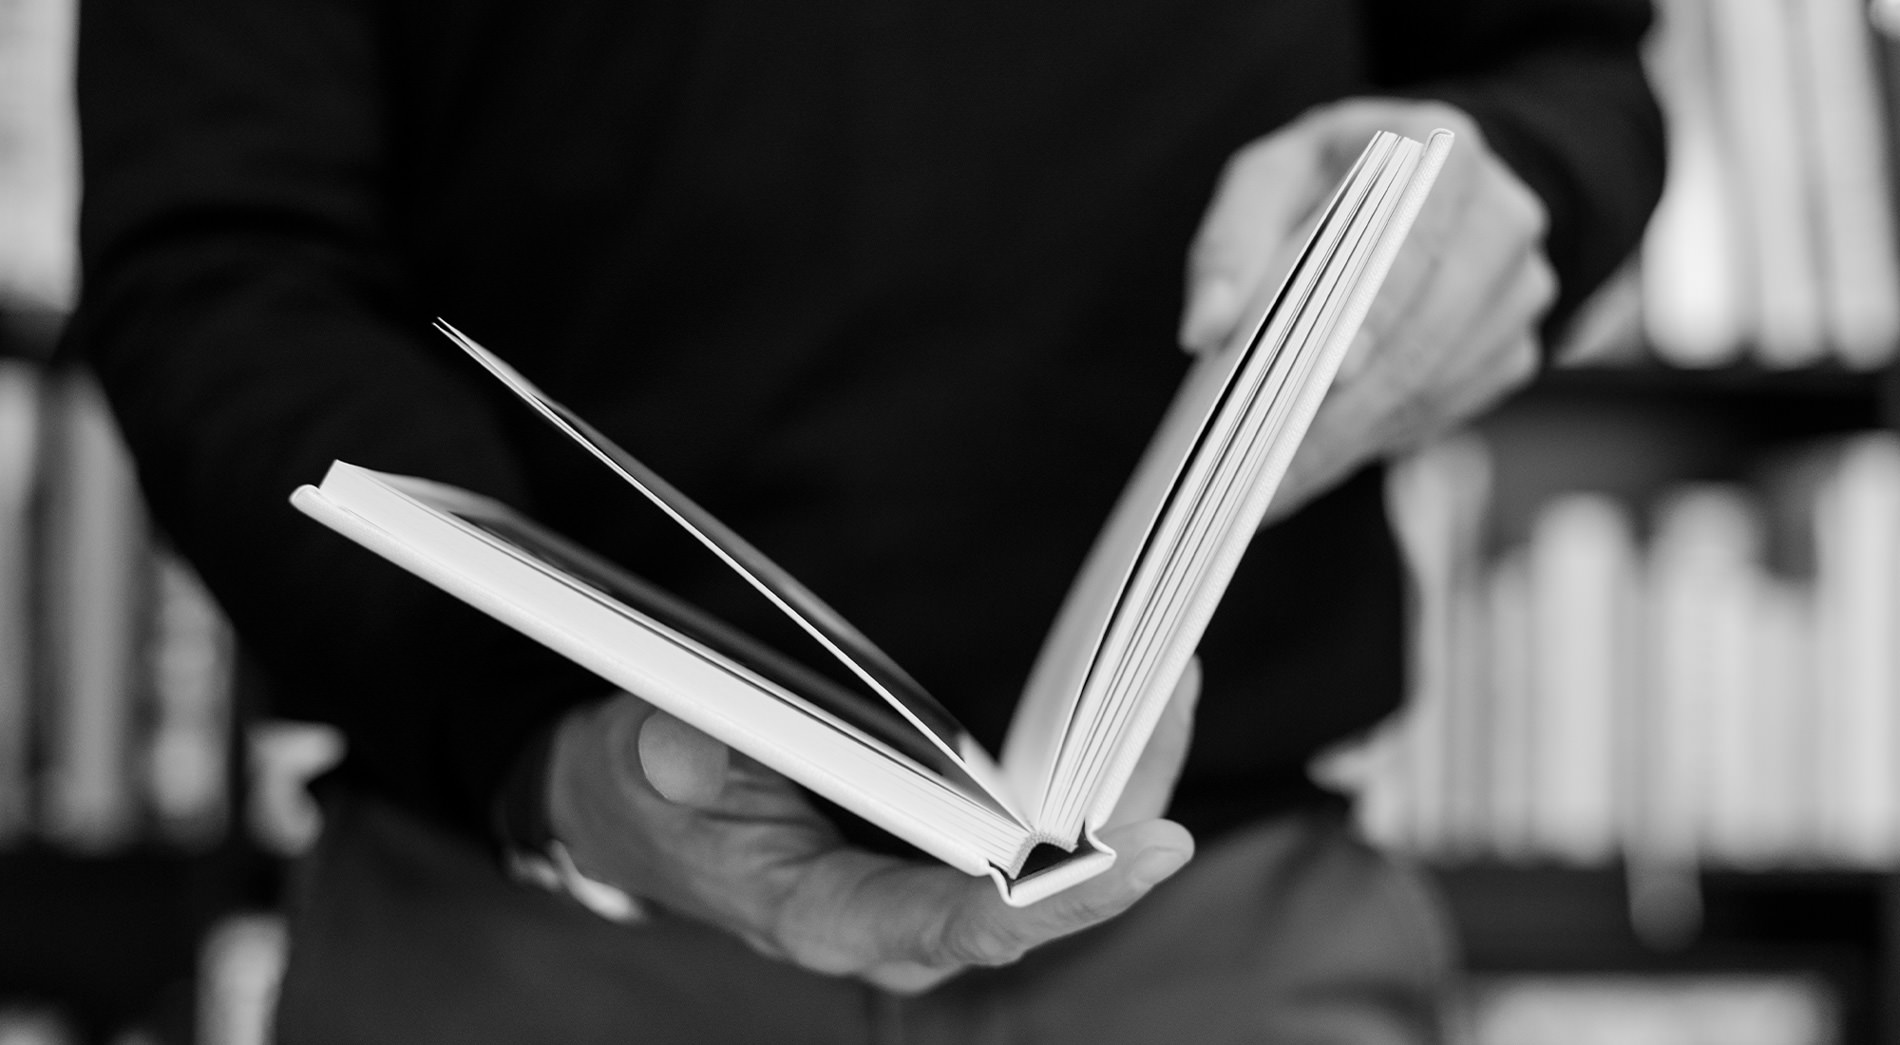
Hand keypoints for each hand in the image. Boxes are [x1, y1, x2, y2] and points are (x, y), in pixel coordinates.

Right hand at [544, 659, 1202, 993]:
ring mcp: (925, 896)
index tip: (1138, 852)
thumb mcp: (632, 763)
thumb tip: (681, 754)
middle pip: (1039, 898)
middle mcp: (894, 926)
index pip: (953, 928)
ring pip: (1055, 867)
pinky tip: (1130, 707)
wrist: (637, 814)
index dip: (1051, 899)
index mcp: (823, 918)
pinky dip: (1091, 776)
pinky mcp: (939, 860)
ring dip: (1119, 784)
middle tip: (1169, 703)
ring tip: (1170, 682)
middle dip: (1119, 815)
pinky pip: (1039, 835)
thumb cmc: (644, 794)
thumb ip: (659, 759)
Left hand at [1179, 98, 1554, 521]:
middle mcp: (1503, 219)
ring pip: (1436, 385)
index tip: (1328, 376)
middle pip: (1428, 332)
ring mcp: (1519, 291)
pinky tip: (1316, 462)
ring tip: (1273, 482)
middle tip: (1267, 469)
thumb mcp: (1268, 177)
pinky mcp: (1512, 349)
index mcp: (1445, 152)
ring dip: (1353, 438)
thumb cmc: (1328, 179)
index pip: (1416, 241)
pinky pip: (1445, 410)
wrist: (1408, 187)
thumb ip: (1229, 242)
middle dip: (1345, 408)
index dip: (1376, 313)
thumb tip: (1203, 328)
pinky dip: (1376, 439)